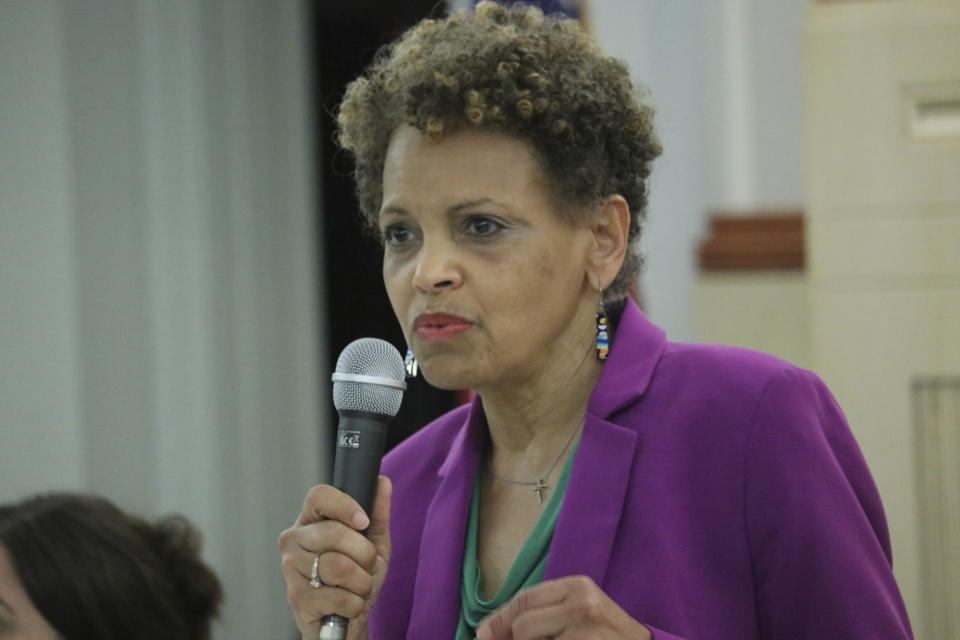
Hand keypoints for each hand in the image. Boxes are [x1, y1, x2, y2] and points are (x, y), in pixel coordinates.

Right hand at [278, 476, 391, 639]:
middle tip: (367, 566)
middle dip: (364, 554)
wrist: (346, 624)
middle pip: (334, 532)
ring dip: (362, 581)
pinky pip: (337, 595)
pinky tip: (348, 605)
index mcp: (310, 521)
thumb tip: (383, 482)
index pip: (318, 496)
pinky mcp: (296, 598)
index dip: (345, 505)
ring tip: (358, 587)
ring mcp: (290, 569)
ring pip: (337, 565)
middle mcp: (293, 540)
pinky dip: (354, 603)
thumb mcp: (373, 544)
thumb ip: (378, 513)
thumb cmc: (355, 580)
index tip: (363, 522)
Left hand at [476, 576, 651, 639]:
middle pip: (522, 624)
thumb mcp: (580, 613)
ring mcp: (585, 631)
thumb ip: (543, 614)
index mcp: (576, 586)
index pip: (524, 599)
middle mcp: (581, 604)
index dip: (498, 620)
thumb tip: (487, 632)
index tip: (482, 636)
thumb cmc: (607, 636)